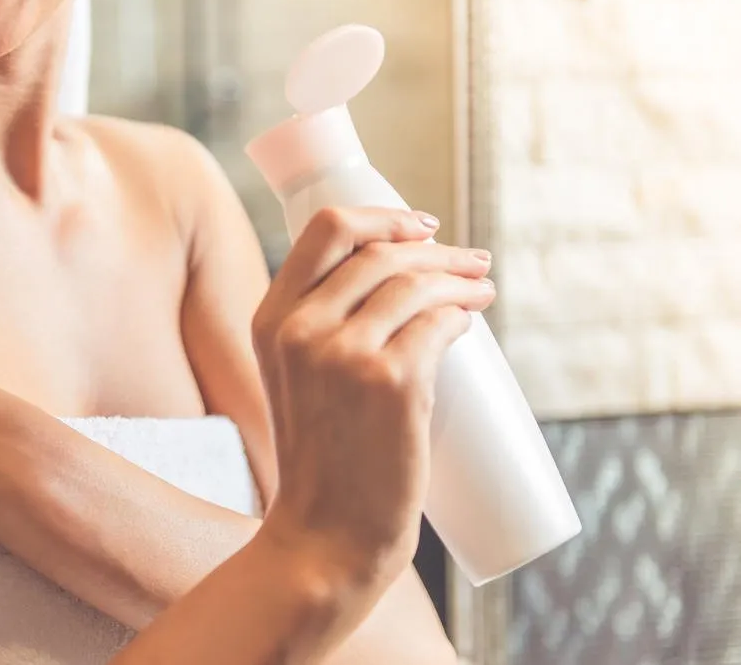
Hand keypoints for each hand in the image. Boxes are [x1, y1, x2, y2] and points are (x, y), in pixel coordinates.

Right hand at [251, 207, 495, 592]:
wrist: (324, 533)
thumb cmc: (320, 459)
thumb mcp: (294, 378)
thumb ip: (319, 329)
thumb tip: (395, 283)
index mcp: (269, 319)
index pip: (326, 228)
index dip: (383, 216)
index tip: (420, 227)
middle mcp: (300, 328)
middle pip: (380, 251)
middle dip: (437, 249)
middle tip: (471, 263)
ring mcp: (344, 354)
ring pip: (415, 283)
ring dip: (459, 279)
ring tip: (481, 291)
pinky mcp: (392, 383)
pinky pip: (439, 323)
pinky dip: (462, 315)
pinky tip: (470, 321)